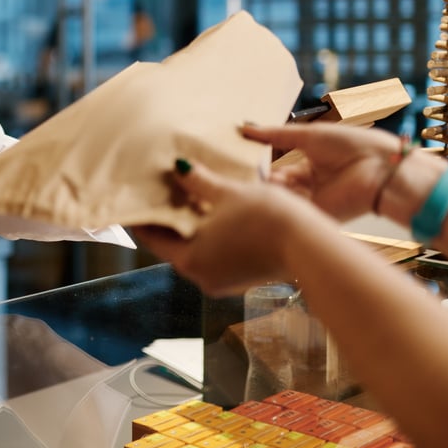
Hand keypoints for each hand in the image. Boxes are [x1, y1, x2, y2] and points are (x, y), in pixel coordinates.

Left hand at [132, 158, 330, 295]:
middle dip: (169, 215)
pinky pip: (215, 253)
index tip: (135, 194)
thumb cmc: (267, 219)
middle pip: (173, 243)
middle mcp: (201, 276)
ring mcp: (222, 280)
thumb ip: (198, 181)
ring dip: (192, 223)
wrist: (313, 247)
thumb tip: (179, 168)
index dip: (142, 214)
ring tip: (189, 192)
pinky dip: (210, 233)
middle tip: (162, 188)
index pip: (152, 236)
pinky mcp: (241, 277)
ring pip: (196, 248)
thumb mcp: (228, 193)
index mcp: (188, 259)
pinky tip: (216, 210)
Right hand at [245, 123, 404, 221]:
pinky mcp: (315, 215)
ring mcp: (312, 201)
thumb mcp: (308, 135)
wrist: (380, 169)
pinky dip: (274, 200)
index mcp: (311, 164)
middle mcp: (310, 184)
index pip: (278, 166)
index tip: (238, 156)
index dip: (261, 162)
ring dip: (263, 189)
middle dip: (258, 178)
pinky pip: (289, 208)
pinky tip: (256, 191)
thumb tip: (245, 128)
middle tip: (233, 171)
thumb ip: (276, 135)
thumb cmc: (352, 146)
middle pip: (276, 184)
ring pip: (279, 197)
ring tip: (241, 178)